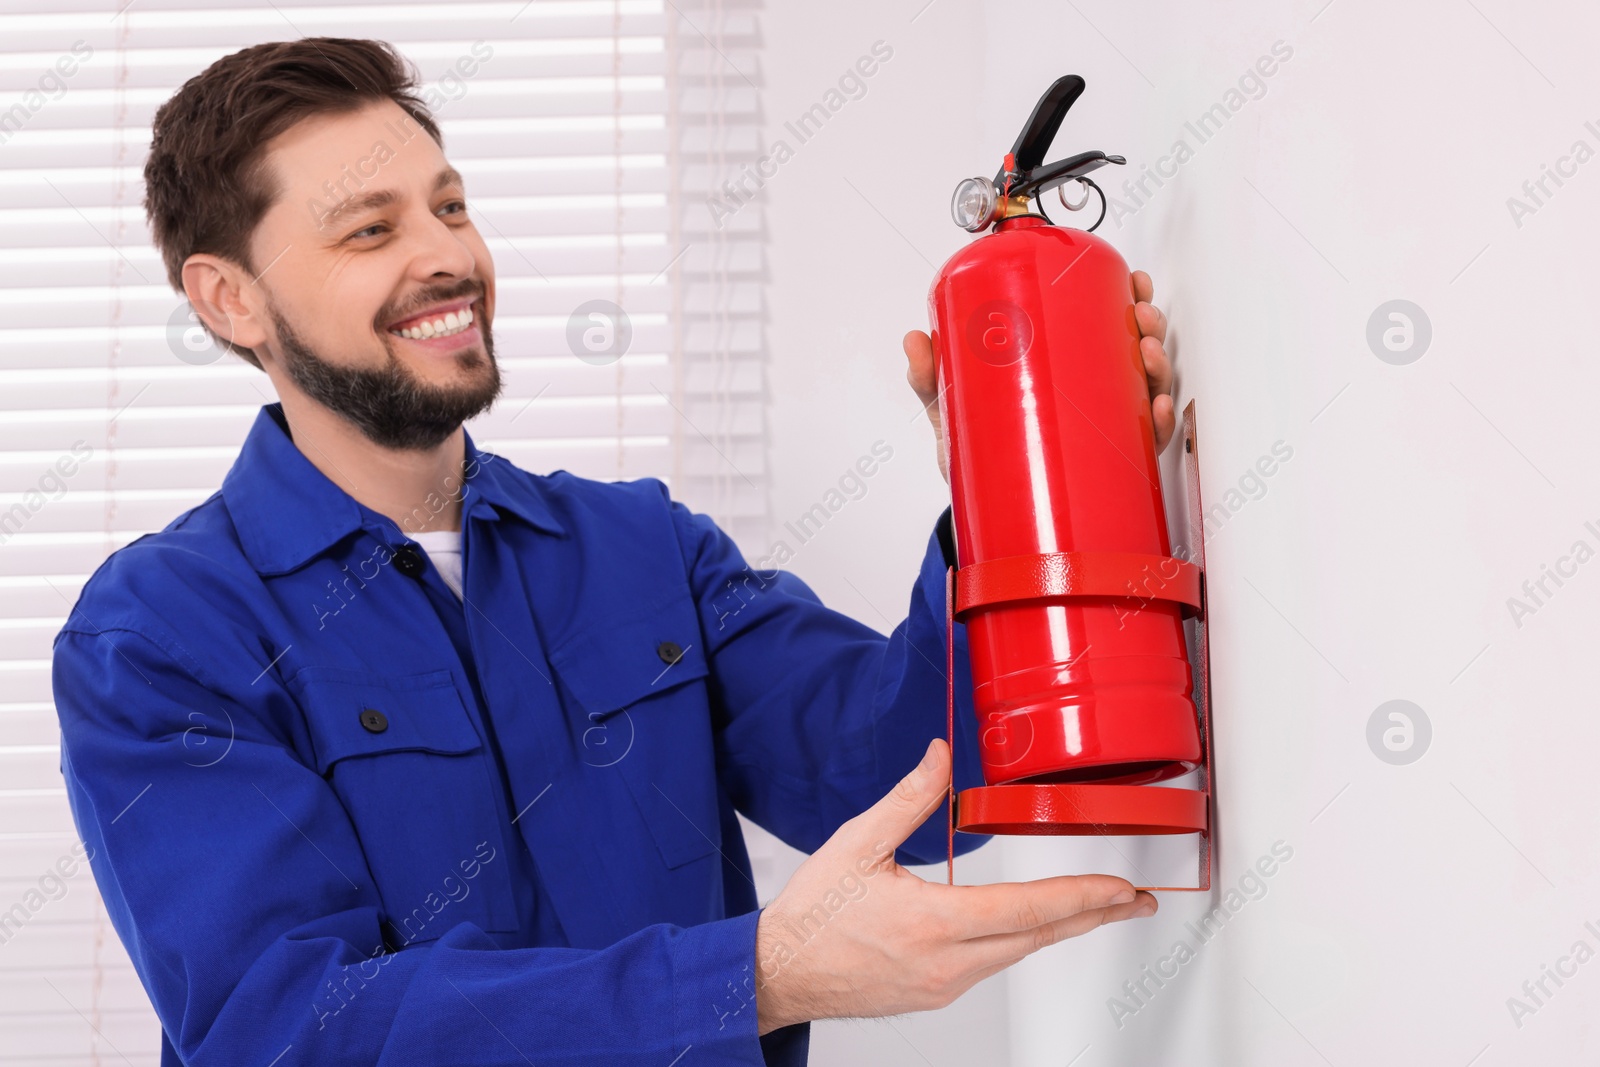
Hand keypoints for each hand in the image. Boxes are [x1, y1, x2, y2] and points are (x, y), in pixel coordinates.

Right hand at [753, 739, 1156, 1033]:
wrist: (777, 972)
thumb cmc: (812, 914)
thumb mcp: (857, 843)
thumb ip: (908, 799)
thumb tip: (940, 757)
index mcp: (932, 923)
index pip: (1028, 910)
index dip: (1083, 897)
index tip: (1122, 888)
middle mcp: (946, 964)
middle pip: (1039, 938)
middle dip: (1094, 915)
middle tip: (1135, 902)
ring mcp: (943, 985)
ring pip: (1019, 955)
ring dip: (1061, 928)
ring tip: (1096, 909)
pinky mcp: (935, 994)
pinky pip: (993, 966)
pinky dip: (1022, 942)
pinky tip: (1030, 927)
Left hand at [902, 268, 1176, 484]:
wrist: (981, 512)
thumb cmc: (976, 452)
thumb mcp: (953, 409)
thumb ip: (931, 378)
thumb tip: (915, 340)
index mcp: (1063, 369)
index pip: (1103, 323)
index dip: (1125, 297)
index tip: (1131, 281)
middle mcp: (1090, 394)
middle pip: (1133, 348)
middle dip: (1147, 325)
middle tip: (1139, 318)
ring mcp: (1103, 427)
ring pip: (1146, 387)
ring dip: (1158, 364)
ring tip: (1148, 355)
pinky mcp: (1108, 464)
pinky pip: (1144, 441)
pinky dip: (1159, 423)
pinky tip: (1157, 409)